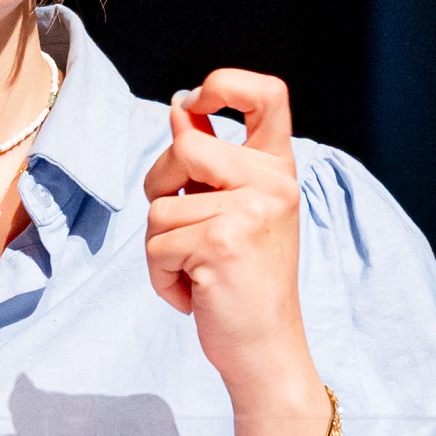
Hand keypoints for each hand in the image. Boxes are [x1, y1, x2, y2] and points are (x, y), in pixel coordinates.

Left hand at [143, 68, 325, 435]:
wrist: (266, 352)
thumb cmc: (243, 286)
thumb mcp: (234, 215)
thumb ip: (211, 165)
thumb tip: (180, 112)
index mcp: (279, 171)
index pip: (268, 94)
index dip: (225, 84)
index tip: (194, 105)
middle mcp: (274, 184)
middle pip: (184, 147)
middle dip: (161, 186)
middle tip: (183, 232)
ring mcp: (251, 211)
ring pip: (160, 205)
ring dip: (162, 248)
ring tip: (198, 274)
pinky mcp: (222, 242)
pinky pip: (156, 244)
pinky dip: (161, 278)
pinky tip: (195, 295)